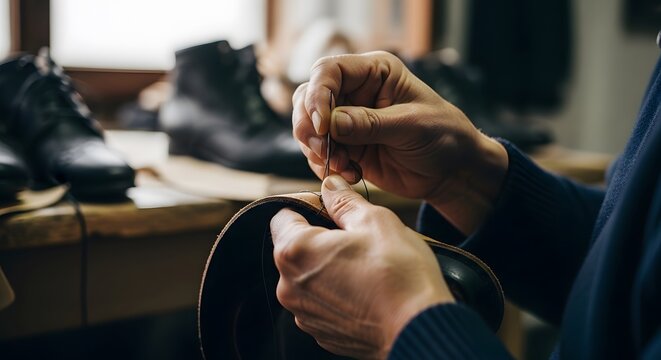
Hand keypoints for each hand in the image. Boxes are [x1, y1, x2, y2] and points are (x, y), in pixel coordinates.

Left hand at [270, 175, 453, 358]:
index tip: (334, 210)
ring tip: (365, 267)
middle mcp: (289, 287)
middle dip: (320, 239)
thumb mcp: (374, 221)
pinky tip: (366, 291)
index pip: (282, 216)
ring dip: (329, 267)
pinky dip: (338, 294)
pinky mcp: (322, 333)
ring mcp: (304, 314)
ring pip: (309, 277)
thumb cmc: (399, 274)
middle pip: (295, 249)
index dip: (309, 207)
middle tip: (357, 239)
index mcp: (295, 251)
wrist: (419, 328)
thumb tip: (330, 185)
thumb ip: (344, 200)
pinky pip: (322, 303)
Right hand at [292, 51, 507, 233]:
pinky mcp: (346, 147)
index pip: (329, 71)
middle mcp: (355, 92)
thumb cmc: (443, 136)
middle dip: (309, 126)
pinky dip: (327, 167)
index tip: (322, 126)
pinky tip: (352, 175)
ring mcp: (347, 120)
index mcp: (374, 72)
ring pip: (308, 127)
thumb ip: (370, 123)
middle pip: (307, 97)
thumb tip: (330, 123)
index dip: (317, 95)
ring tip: (344, 166)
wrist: (452, 171)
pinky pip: (319, 154)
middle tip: (324, 150)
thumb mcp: (412, 126)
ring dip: (317, 150)